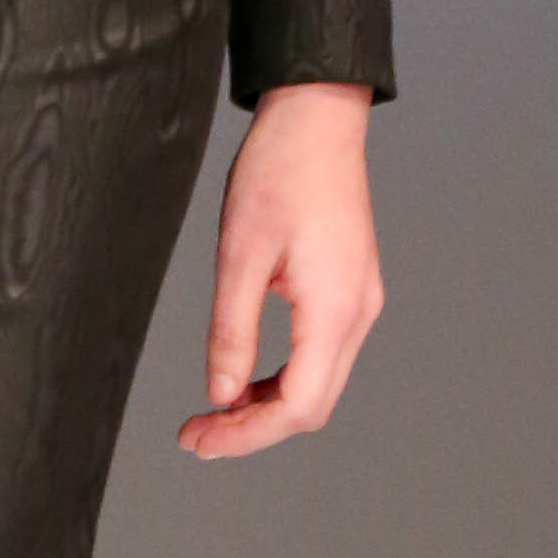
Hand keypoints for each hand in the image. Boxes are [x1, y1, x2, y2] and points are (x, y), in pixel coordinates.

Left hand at [179, 78, 381, 461]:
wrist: (316, 118)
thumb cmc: (279, 173)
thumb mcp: (240, 256)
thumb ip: (231, 332)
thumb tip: (220, 394)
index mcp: (334, 309)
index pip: (297, 406)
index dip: (246, 435)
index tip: (198, 439)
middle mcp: (358, 313)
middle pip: (312, 405)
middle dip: (254, 429)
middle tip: (197, 434)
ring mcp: (360, 302)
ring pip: (319, 384)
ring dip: (268, 404)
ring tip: (215, 409)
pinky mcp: (351, 289)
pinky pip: (322, 354)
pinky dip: (284, 376)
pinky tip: (247, 375)